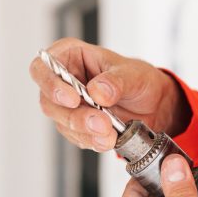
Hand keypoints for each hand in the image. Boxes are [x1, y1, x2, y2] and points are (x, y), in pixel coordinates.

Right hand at [30, 38, 190, 151]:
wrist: (154, 105)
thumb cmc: (140, 80)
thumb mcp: (134, 74)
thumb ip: (116, 81)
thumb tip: (97, 91)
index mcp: (71, 56)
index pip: (43, 67)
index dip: (51, 84)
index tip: (73, 99)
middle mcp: (65, 80)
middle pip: (49, 101)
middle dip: (75, 116)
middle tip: (100, 123)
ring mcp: (68, 106)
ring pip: (62, 122)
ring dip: (85, 132)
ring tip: (110, 135)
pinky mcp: (77, 125)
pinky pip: (76, 136)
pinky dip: (92, 141)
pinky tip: (107, 139)